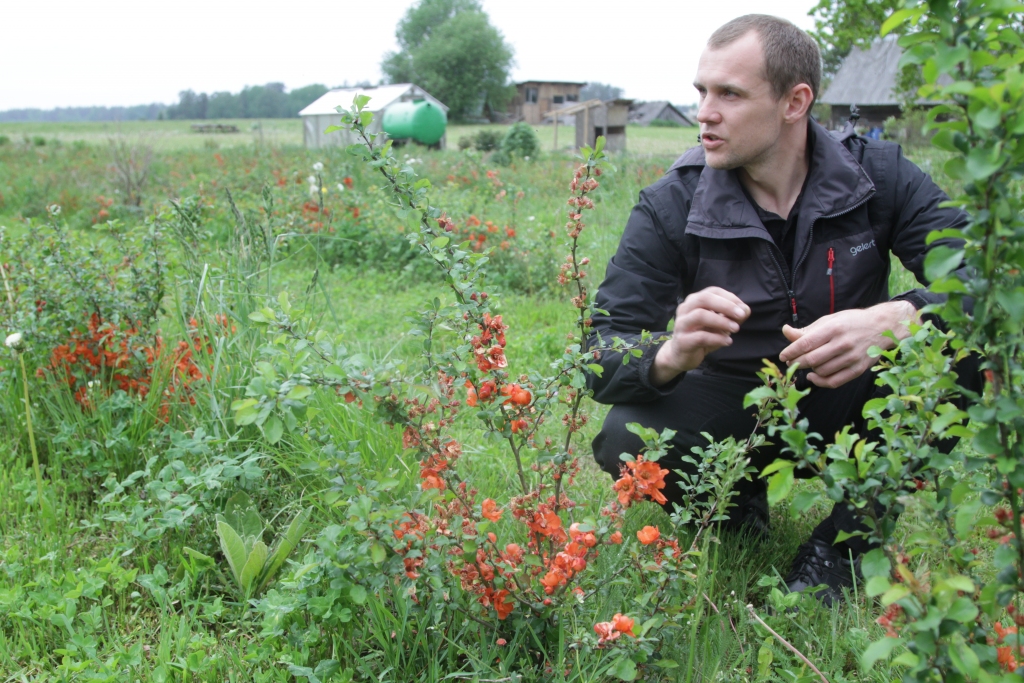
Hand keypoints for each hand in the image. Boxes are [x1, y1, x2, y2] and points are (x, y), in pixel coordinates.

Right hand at [650, 287, 750, 385]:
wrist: (680, 356)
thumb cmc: (701, 336)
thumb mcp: (719, 325)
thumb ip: (732, 316)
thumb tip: (746, 310)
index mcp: (694, 301)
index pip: (712, 292)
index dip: (730, 298)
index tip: (743, 309)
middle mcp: (685, 309)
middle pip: (704, 299)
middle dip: (725, 305)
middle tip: (741, 314)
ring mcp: (682, 324)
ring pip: (700, 315)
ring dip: (721, 321)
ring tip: (736, 328)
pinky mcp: (682, 341)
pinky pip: (700, 337)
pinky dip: (717, 338)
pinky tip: (727, 341)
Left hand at [778, 300, 918, 388]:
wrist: (882, 327)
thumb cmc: (852, 322)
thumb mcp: (829, 320)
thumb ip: (807, 330)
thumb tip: (785, 331)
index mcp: (834, 328)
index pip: (805, 343)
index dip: (790, 351)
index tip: (783, 356)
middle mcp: (843, 343)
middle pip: (811, 359)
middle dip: (796, 363)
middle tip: (790, 363)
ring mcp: (852, 358)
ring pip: (821, 371)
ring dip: (809, 370)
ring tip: (805, 366)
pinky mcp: (858, 369)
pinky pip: (834, 381)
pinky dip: (820, 382)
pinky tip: (814, 376)